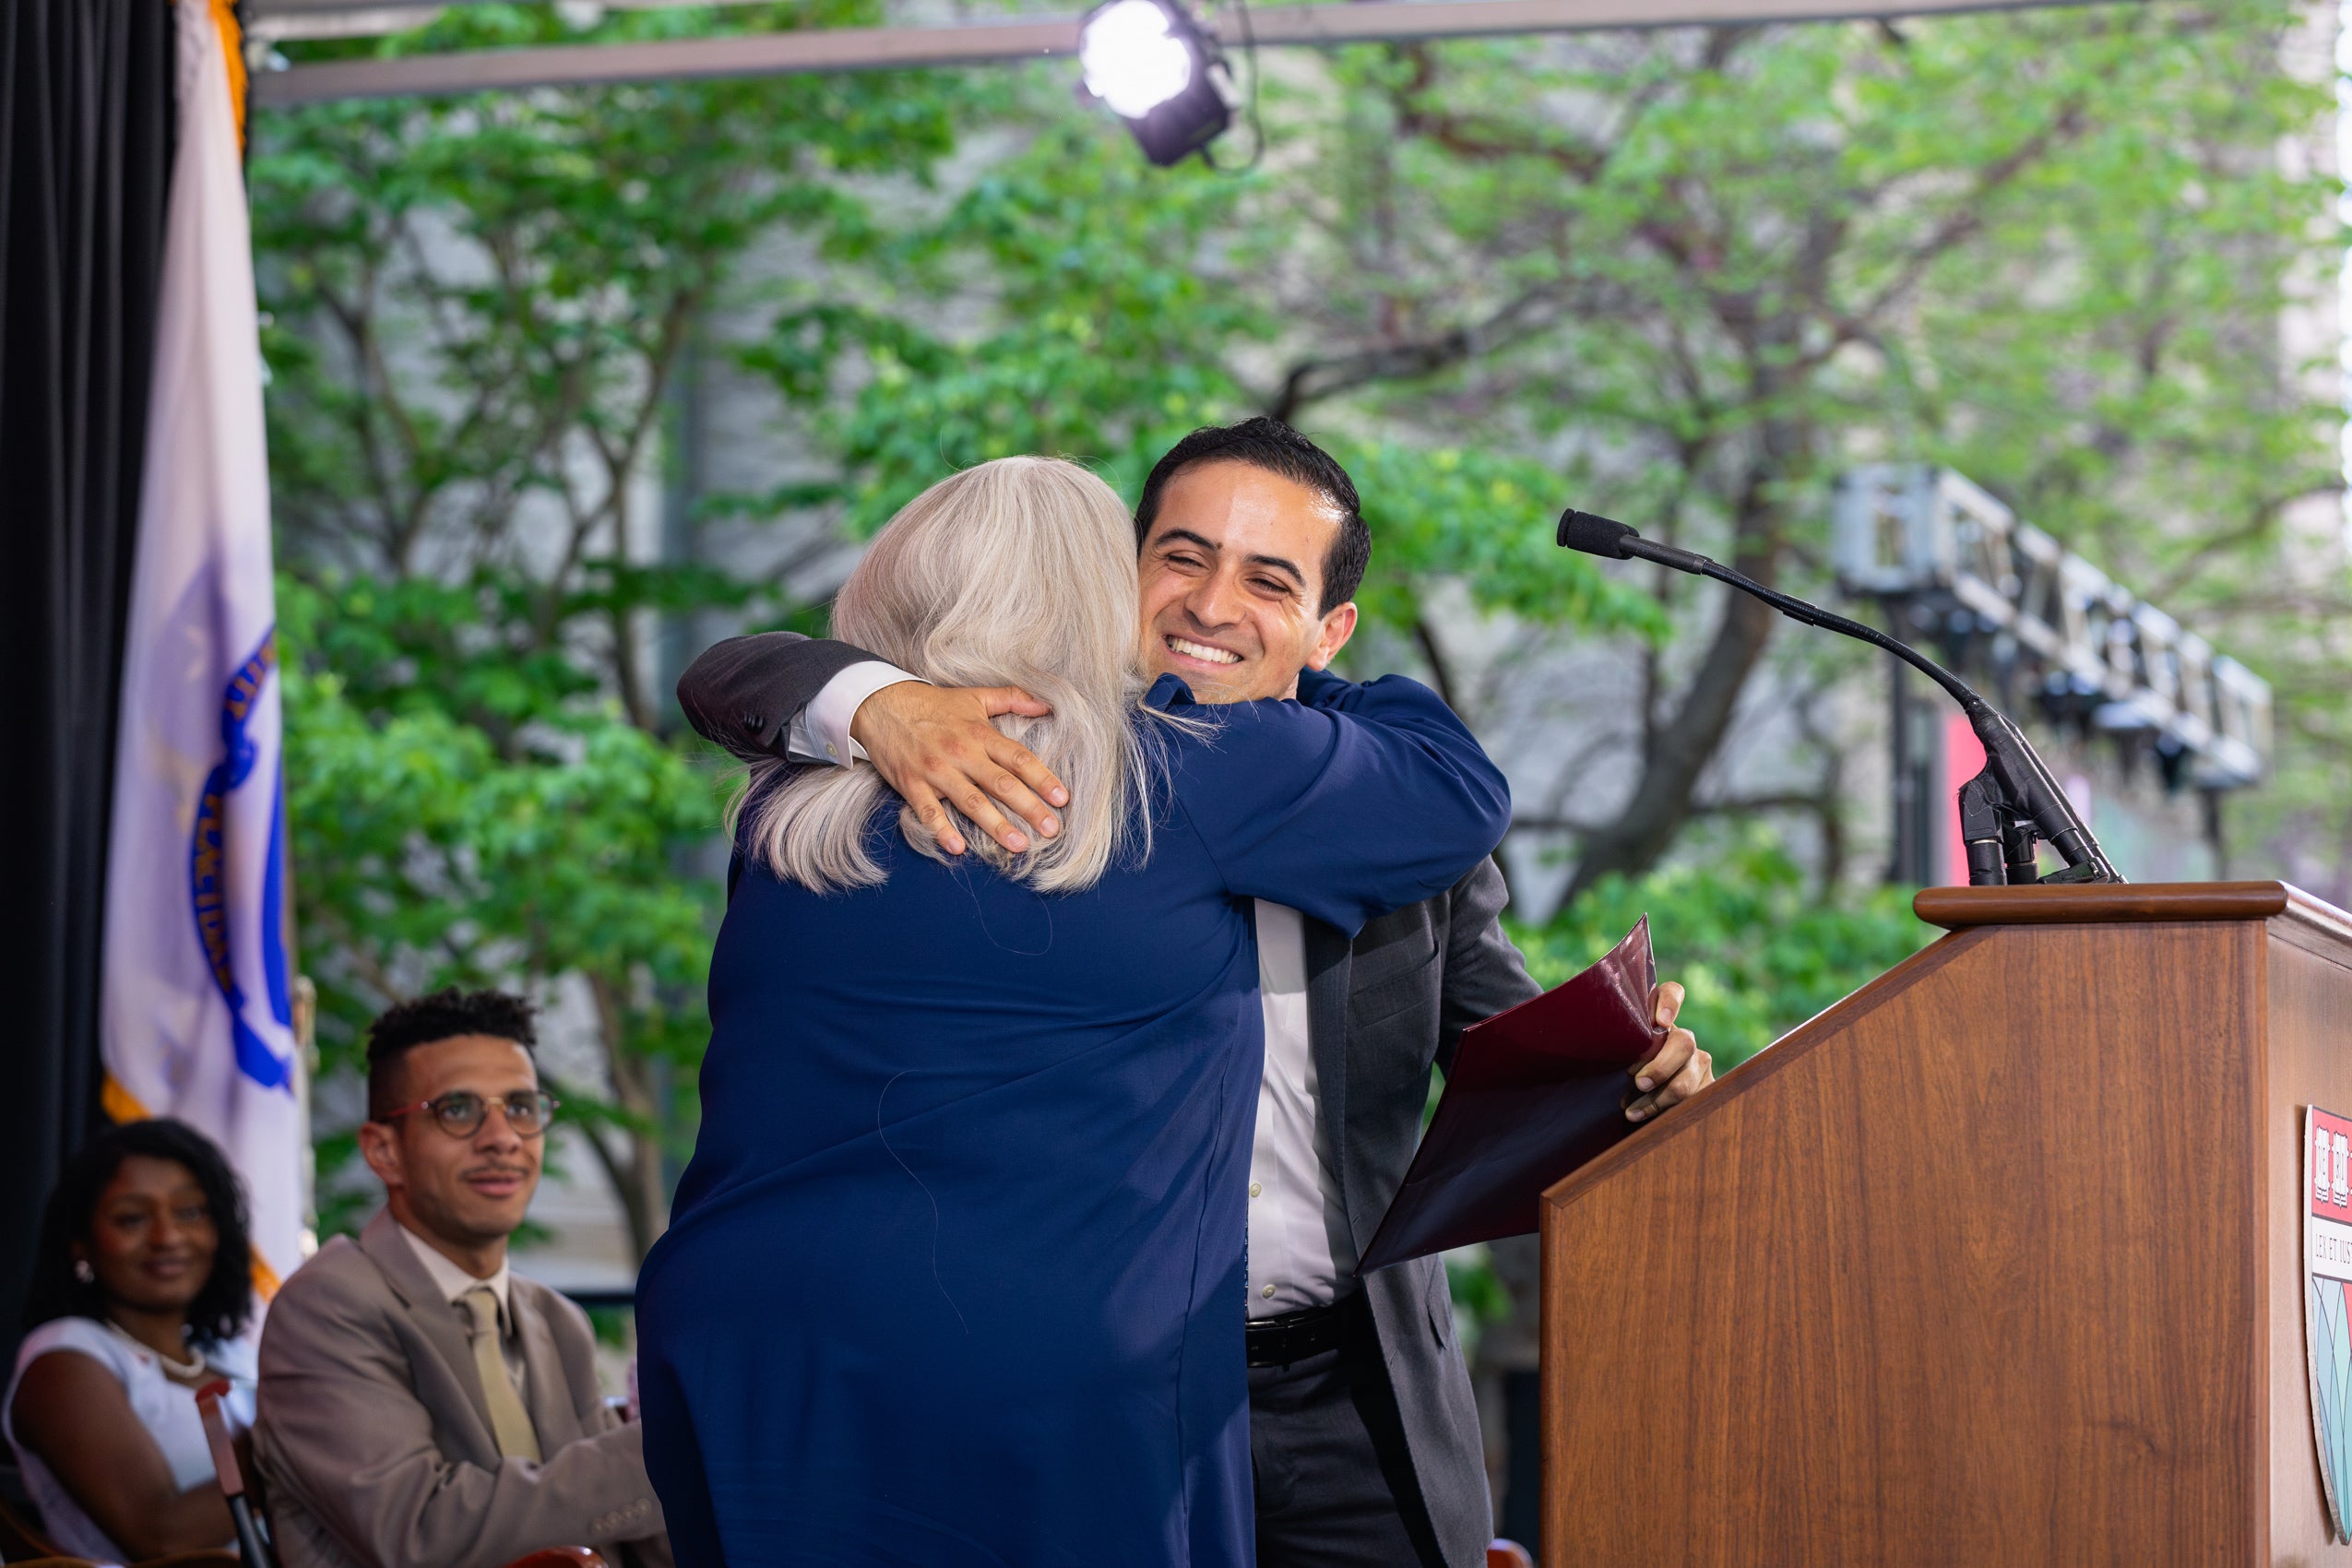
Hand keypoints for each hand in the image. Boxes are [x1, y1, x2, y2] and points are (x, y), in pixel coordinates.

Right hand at [848, 682, 1070, 856]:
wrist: (881, 705)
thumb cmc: (933, 704)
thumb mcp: (975, 695)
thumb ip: (1013, 698)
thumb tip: (1047, 705)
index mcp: (980, 734)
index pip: (1018, 759)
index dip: (1042, 778)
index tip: (1062, 798)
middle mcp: (961, 753)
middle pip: (1001, 784)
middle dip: (1029, 808)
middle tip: (1051, 829)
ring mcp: (936, 771)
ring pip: (971, 802)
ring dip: (996, 825)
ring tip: (1019, 845)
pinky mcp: (912, 785)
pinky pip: (929, 812)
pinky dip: (942, 831)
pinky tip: (958, 849)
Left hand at [1626, 980, 1710, 1123]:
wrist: (1636, 1098)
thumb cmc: (1619, 1068)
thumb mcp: (1615, 1050)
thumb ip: (1613, 1039)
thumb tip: (1582, 1030)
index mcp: (1660, 1019)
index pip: (1672, 992)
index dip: (1670, 1002)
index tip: (1660, 1022)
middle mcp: (1683, 1037)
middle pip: (1683, 1043)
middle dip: (1660, 1067)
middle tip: (1638, 1082)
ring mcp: (1699, 1062)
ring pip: (1686, 1080)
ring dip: (1657, 1099)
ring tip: (1632, 1111)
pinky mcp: (1706, 1087)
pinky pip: (1694, 1101)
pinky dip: (1666, 1112)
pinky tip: (1644, 1117)